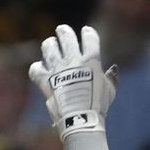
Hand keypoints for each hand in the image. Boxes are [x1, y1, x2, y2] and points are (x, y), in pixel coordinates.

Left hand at [29, 25, 117, 140]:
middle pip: (66, 37)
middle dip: (64, 31)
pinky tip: (40, 68)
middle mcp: (73, 61)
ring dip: (50, 44)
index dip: (88, 33)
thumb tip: (113, 69)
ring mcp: (57, 69)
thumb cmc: (99, 106)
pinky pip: (36, 69)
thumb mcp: (110, 91)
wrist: (81, 118)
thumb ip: (111, 78)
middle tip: (62, 30)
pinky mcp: (45, 80)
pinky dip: (37, 67)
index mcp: (91, 61)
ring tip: (50, 44)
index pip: (90, 38)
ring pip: (49, 48)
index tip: (87, 31)